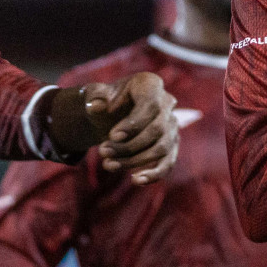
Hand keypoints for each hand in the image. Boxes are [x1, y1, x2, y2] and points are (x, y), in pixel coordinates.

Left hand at [48, 72, 178, 183]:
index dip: (134, 123)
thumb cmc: (104, 101)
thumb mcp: (95, 94)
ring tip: (108, 165)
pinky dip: (154, 174)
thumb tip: (96, 105)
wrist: (109, 115)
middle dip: (129, 145)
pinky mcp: (170, 145)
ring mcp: (172, 125)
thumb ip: (94, 97)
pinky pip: (168, 162)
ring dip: (134, 160)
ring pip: (161, 148)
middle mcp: (167, 103)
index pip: (151, 106)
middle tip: (103, 151)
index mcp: (151, 85)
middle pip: (157, 130)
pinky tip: (136, 181)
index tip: (113, 136)